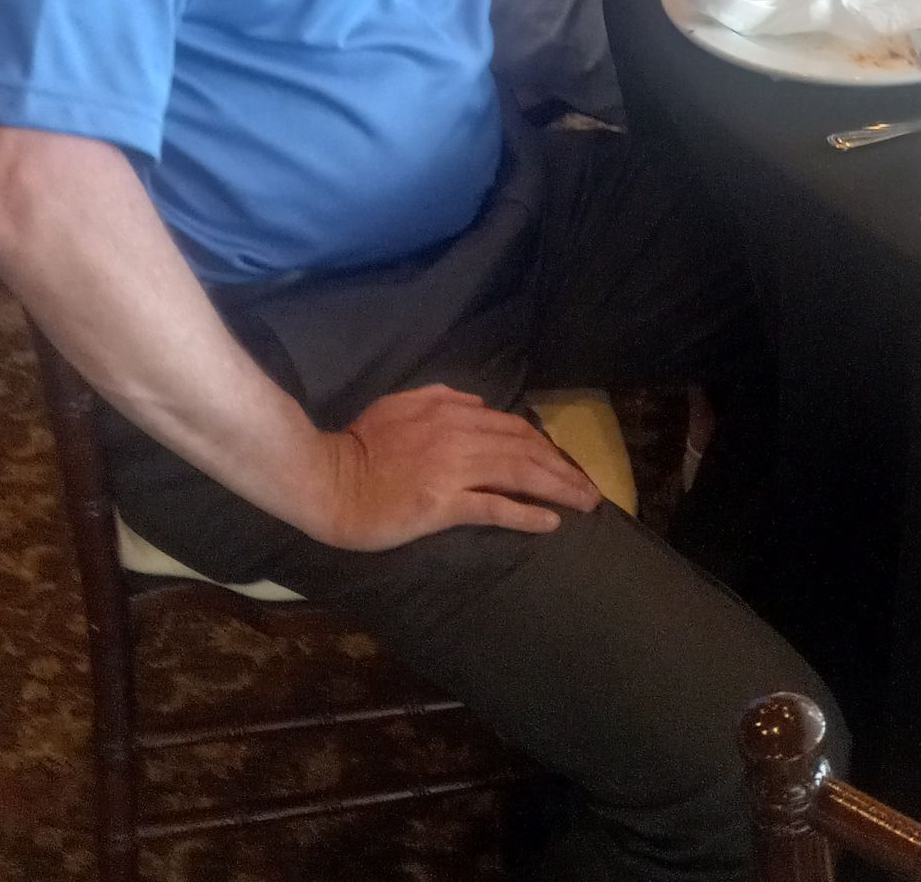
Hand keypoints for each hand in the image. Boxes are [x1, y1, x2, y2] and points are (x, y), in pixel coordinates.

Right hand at [313, 385, 601, 549]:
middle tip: (591, 491)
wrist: (329, 479)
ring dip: (557, 489)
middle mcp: (459, 436)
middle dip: (563, 469)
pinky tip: (550, 523)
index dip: (545, 446)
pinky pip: (493, 507)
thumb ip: (442, 397)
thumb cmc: (360, 444)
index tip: (566, 465)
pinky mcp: (443, 504)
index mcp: (450, 411)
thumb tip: (478, 404)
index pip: (512, 427)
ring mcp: (453, 470)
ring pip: (518, 474)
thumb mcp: (401, 404)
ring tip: (584, 505)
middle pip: (525, 449)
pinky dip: (526, 513)